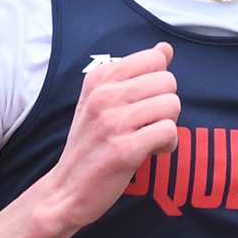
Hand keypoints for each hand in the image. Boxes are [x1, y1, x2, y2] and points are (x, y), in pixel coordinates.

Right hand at [40, 42, 179, 229]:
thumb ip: (134, 73)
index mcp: (98, 79)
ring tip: (146, 139)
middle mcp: (103, 96)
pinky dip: (167, 145)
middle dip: (165, 106)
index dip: (157, 84)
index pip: (155, 59)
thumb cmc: (90, 143)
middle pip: (168, 82)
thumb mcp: (101, 100)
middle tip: (145, 125)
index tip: (142, 104)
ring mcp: (112, 122)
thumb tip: (165, 48)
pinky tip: (150, 152)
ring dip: (167, 126)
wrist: (65, 190)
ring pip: (172, 106)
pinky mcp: (124, 150)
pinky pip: (169, 132)